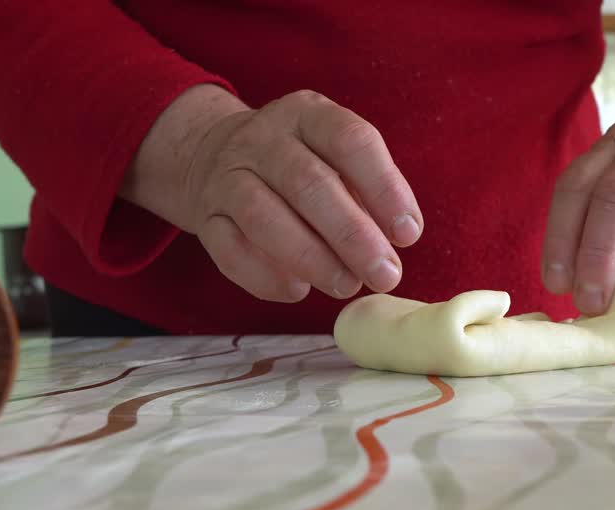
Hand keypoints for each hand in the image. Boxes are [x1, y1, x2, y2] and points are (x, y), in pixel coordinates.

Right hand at [167, 89, 422, 302]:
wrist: (213, 156)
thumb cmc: (298, 165)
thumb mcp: (334, 156)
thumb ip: (366, 192)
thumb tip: (397, 239)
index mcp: (307, 114)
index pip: (350, 141)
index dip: (384, 189)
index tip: (409, 234)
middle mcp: (262, 139)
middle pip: (308, 183)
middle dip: (352, 235)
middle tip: (385, 275)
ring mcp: (227, 176)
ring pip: (262, 216)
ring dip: (310, 258)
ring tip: (346, 286)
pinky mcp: (205, 217)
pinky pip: (228, 249)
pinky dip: (264, 276)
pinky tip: (297, 291)